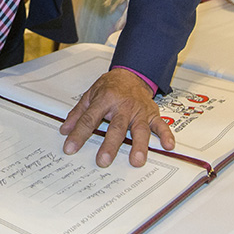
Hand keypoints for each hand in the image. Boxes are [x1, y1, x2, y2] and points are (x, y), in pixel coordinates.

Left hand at [60, 68, 174, 167]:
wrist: (132, 73)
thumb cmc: (111, 86)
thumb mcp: (91, 94)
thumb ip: (78, 113)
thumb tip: (65, 130)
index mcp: (105, 99)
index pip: (89, 119)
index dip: (79, 134)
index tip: (70, 148)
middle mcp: (123, 106)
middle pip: (116, 127)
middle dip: (110, 145)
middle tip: (103, 160)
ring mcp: (139, 111)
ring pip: (139, 129)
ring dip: (139, 145)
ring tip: (137, 160)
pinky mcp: (152, 114)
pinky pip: (161, 125)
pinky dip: (166, 135)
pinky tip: (168, 146)